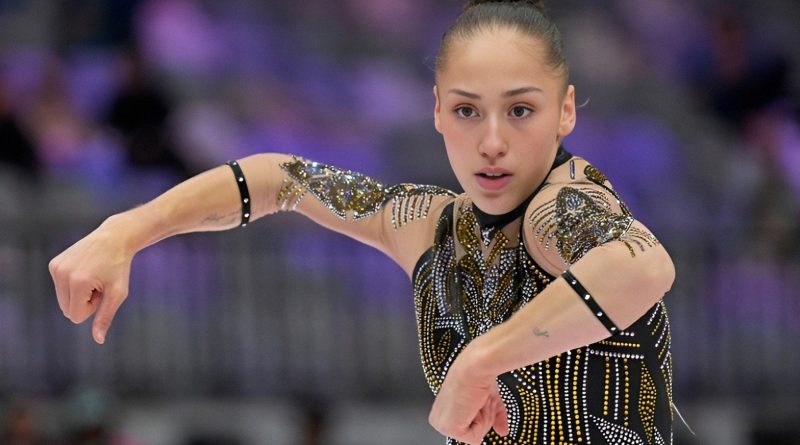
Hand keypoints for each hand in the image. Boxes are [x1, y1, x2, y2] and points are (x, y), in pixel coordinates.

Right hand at [49, 217, 134, 343]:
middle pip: (67, 309)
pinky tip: (86, 269)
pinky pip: (60, 288)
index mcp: (77, 282)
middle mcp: (62, 273)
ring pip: (62, 300)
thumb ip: (105, 317)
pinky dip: (72, 284)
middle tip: (99, 283)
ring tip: (93, 276)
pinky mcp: (53, 264)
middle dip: (84, 302)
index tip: (103, 291)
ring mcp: (55, 267)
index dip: (92, 308)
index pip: (75, 316)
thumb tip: (98, 340)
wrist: (114, 238)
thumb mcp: (117, 293)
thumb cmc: (119, 267)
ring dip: (79, 294)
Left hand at [428, 344, 508, 443]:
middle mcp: (439, 419)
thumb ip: (494, 417)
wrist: (475, 367)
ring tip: (477, 399)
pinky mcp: (449, 428)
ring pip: (475, 436)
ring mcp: (442, 425)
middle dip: (483, 417)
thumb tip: (502, 431)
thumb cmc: (477, 376)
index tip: (479, 398)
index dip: (481, 414)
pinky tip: (475, 405)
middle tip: (479, 399)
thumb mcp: (486, 400)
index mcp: (443, 411)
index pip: (469, 428)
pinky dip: (481, 422)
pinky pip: (474, 438)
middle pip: (471, 433)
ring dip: (484, 417)